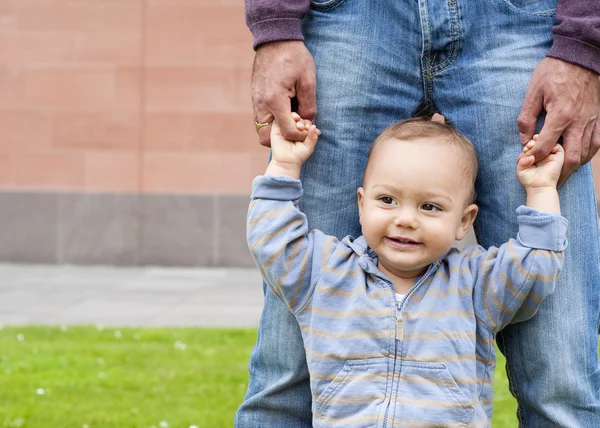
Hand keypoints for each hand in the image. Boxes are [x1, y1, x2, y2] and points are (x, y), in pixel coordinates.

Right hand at [252, 41, 316, 146]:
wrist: (275, 39)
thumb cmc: (293, 57)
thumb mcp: (308, 80)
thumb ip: (309, 105)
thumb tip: (308, 122)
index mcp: (275, 100)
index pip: (287, 132)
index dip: (300, 135)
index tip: (308, 128)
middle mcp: (261, 104)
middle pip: (265, 138)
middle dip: (282, 138)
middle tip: (296, 127)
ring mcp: (256, 102)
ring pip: (262, 129)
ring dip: (277, 130)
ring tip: (292, 117)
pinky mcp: (255, 98)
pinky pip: (261, 118)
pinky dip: (272, 121)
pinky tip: (286, 110)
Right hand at [270, 113, 320, 168]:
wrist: (286, 162)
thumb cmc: (299, 155)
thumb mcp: (309, 146)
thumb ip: (313, 136)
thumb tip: (314, 126)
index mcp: (302, 131)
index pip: (306, 122)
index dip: (308, 123)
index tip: (310, 128)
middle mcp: (294, 127)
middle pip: (299, 117)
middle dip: (302, 120)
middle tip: (302, 127)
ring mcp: (285, 126)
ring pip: (290, 115)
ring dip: (294, 117)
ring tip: (297, 124)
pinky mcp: (276, 127)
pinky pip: (279, 118)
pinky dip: (284, 117)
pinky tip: (289, 122)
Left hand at [517, 57, 599, 185]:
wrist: (581, 56)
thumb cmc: (554, 71)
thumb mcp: (533, 91)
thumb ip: (526, 118)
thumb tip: (523, 139)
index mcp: (561, 115)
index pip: (545, 146)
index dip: (534, 158)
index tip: (525, 163)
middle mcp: (579, 122)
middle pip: (571, 157)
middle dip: (558, 172)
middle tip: (548, 180)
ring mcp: (591, 121)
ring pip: (586, 153)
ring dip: (573, 166)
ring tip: (561, 174)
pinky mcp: (598, 118)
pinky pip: (596, 143)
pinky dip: (587, 154)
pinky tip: (578, 159)